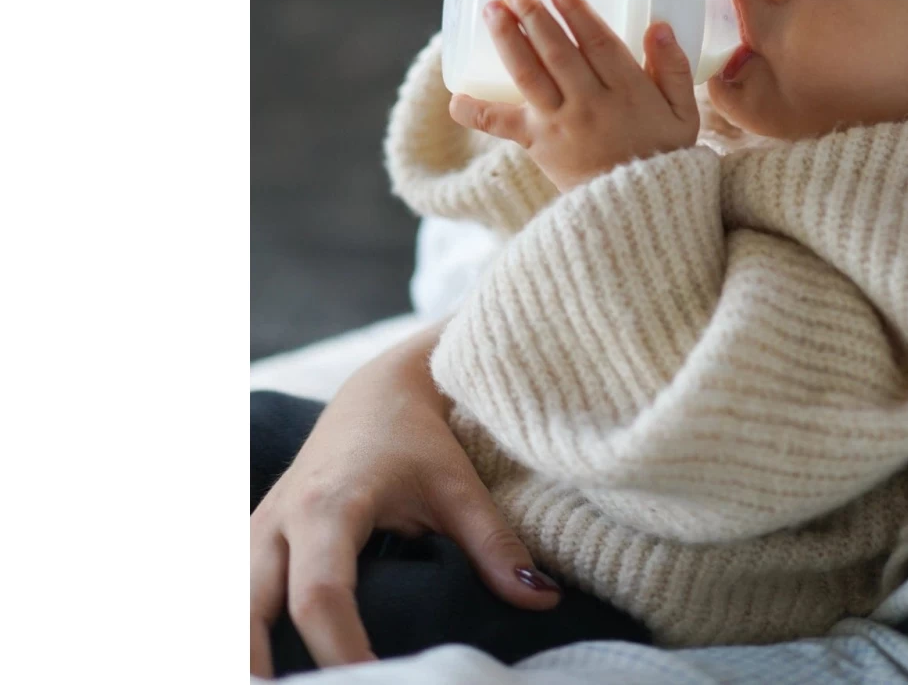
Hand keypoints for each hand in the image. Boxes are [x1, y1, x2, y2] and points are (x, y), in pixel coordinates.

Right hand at [249, 323, 560, 677]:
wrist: (378, 390)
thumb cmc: (419, 438)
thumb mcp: (458, 486)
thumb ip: (495, 544)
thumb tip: (541, 598)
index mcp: (329, 507)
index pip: (321, 597)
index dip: (341, 653)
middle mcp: (278, 523)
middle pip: (248, 615)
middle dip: (261, 671)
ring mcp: (255, 533)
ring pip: (227, 611)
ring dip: (243, 658)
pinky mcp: (250, 543)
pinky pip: (229, 600)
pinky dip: (239, 639)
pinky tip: (263, 669)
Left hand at [448, 0, 699, 192]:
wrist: (639, 212)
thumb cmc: (664, 153)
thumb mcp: (684, 113)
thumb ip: (675, 68)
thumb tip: (659, 26)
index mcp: (628, 91)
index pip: (598, 42)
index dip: (577, 11)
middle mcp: (590, 104)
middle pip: (557, 53)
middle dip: (534, 16)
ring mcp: (560, 125)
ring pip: (529, 77)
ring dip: (508, 40)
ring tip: (492, 10)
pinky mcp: (538, 145)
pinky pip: (502, 126)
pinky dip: (476, 113)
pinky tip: (455, 97)